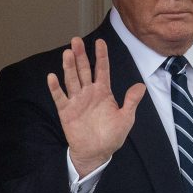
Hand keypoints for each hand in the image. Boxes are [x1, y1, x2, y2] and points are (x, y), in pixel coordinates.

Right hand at [47, 37, 145, 177]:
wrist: (97, 153)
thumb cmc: (112, 135)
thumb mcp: (126, 118)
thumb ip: (131, 101)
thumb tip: (141, 85)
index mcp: (103, 92)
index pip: (102, 69)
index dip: (101, 56)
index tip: (100, 41)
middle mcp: (89, 93)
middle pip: (84, 70)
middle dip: (81, 55)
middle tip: (77, 40)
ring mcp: (77, 101)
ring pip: (72, 80)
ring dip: (69, 67)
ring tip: (67, 53)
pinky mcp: (66, 111)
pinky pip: (60, 97)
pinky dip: (55, 88)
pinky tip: (52, 76)